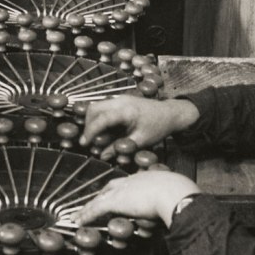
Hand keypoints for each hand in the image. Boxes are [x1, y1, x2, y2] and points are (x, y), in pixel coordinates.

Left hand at [75, 169, 200, 227]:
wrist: (175, 193)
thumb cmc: (180, 194)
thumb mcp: (176, 192)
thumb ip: (172, 198)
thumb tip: (176, 207)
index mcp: (146, 177)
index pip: (127, 182)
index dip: (119, 189)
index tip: (115, 195)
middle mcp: (132, 180)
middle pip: (111, 187)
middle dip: (101, 195)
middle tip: (92, 203)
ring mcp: (123, 190)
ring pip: (100, 198)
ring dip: (88, 208)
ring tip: (79, 215)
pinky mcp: (116, 201)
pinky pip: (97, 208)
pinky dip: (86, 215)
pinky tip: (79, 220)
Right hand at [79, 95, 199, 159]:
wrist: (170, 113)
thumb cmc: (158, 127)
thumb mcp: (140, 141)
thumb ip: (120, 147)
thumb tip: (103, 156)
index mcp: (126, 110)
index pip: (102, 119)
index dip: (91, 131)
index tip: (85, 143)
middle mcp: (120, 101)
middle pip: (94, 108)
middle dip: (88, 125)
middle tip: (89, 141)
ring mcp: (120, 98)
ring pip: (96, 106)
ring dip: (92, 121)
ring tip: (96, 137)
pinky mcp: (120, 100)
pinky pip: (103, 106)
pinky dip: (99, 117)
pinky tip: (104, 130)